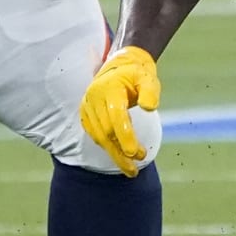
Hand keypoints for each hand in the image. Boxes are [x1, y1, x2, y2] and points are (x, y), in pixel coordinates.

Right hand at [79, 45, 161, 174]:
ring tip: (130, 168)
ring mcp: (87, 106)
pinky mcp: (85, 114)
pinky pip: (94, 134)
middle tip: (137, 165)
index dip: (126, 137)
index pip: (116, 116)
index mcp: (110, 88)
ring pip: (98, 136)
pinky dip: (106, 146)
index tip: (137, 154)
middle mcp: (94, 98)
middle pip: (106, 131)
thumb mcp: (148, 78)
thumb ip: (150, 91)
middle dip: (121, 151)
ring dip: (114, 154)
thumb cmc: (137, 75)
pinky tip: (118, 155)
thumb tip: (149, 108)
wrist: (118, 67)